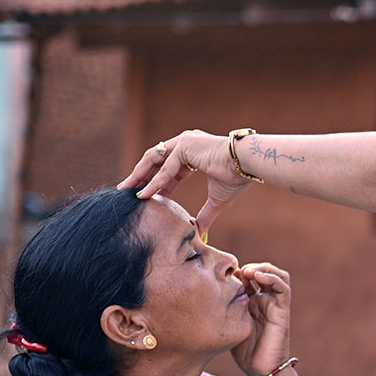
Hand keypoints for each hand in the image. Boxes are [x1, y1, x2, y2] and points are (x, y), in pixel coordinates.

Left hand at [120, 130, 252, 234]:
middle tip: (127, 191)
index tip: (145, 196)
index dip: (157, 183)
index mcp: (194, 152)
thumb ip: (205, 214)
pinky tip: (143, 195)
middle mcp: (186, 143)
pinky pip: (165, 169)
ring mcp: (184, 142)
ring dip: (139, 176)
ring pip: (154, 160)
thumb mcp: (217, 199)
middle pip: (156, 161)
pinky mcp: (184, 146)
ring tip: (126, 190)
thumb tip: (199, 232)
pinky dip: (153, 183)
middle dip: (141, 176)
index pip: (169, 168)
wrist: (249, 165)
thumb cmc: (237, 178)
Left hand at [230, 263, 291, 375]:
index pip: (249, 278)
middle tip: (235, 271)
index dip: (238, 272)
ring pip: (277, 275)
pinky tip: (256, 276)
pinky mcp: (283, 311)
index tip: (223, 274)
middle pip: (264, 272)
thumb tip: (210, 292)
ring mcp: (275, 305)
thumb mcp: (230, 325)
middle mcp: (266, 301)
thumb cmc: (245, 352)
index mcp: (253, 303)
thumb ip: (226, 309)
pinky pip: (282, 288)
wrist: (261, 371)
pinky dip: (271, 278)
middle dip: (250, 267)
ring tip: (248, 272)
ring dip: (263, 268)